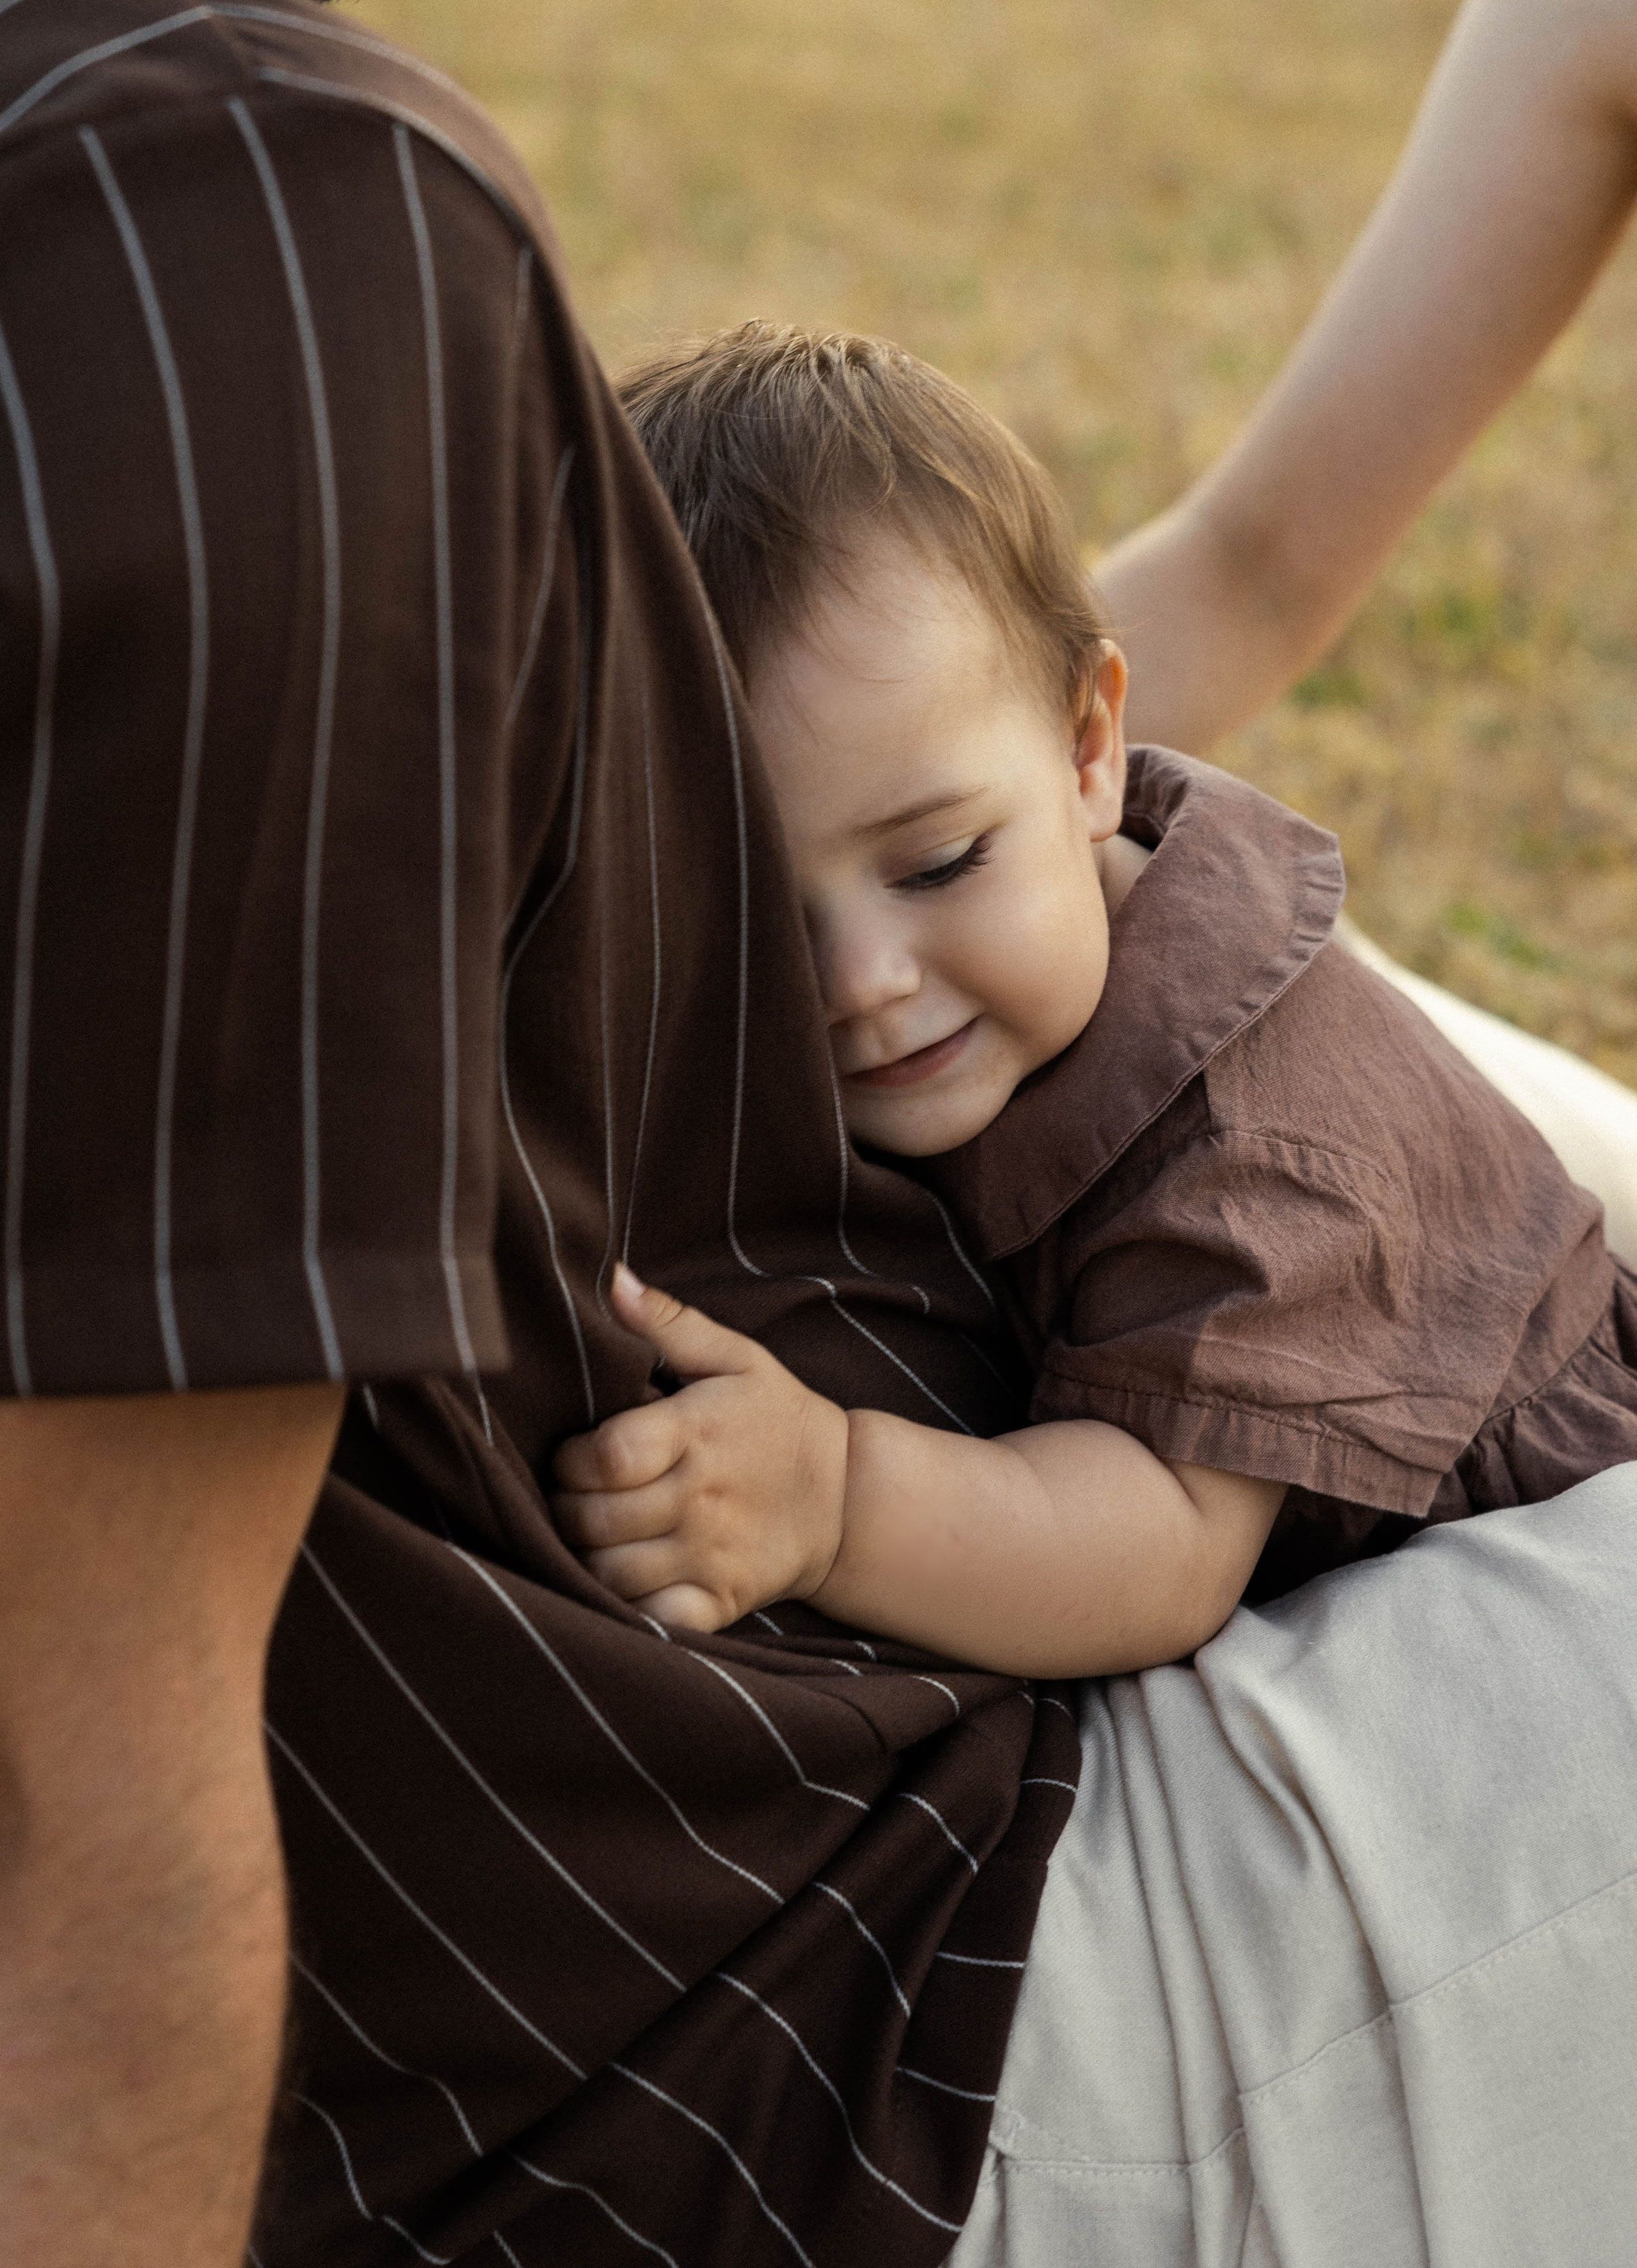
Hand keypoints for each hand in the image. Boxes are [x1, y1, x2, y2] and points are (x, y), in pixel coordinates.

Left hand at [551, 1265, 849, 1631]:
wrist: (846, 1497)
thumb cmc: (775, 1418)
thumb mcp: (734, 1357)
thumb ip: (668, 1321)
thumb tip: (612, 1279)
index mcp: (696, 1433)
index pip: (607, 1457)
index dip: (572, 1460)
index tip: (575, 1456)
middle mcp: (700, 1498)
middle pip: (596, 1519)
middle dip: (565, 1510)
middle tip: (572, 1498)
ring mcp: (710, 1556)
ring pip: (610, 1574)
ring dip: (584, 1559)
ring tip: (590, 1536)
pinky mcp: (720, 1600)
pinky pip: (654, 1618)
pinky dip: (626, 1609)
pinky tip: (621, 1583)